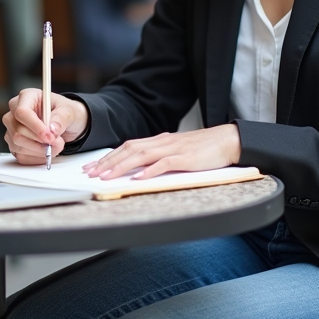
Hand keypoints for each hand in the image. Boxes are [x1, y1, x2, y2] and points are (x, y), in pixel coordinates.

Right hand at [3, 89, 88, 164]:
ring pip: (17, 144)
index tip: (50, 137)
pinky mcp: (14, 143)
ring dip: (39, 150)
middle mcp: (14, 112)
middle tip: (58, 143)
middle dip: (39, 141)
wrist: (65, 123)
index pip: (22, 112)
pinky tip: (47, 152)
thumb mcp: (69, 111)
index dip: (35, 127)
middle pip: (17, 131)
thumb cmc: (64, 112)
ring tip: (56, 146)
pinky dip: (36, 158)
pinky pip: (20, 155)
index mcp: (27, 97)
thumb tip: (53, 130)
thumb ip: (61, 119)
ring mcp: (12, 128)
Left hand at [83, 124, 241, 180]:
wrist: (228, 140)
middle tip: (90, 173)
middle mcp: (162, 142)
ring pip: (141, 156)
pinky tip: (138, 178)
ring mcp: (174, 149)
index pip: (127, 147)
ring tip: (106, 176)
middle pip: (129, 150)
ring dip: (121, 167)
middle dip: (107, 162)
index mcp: (159, 141)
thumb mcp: (177, 151)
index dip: (108, 157)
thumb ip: (159, 157)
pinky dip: (149, 170)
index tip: (92, 167)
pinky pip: (164, 163)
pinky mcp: (186, 157)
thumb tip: (140, 168)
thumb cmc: (204, 148)